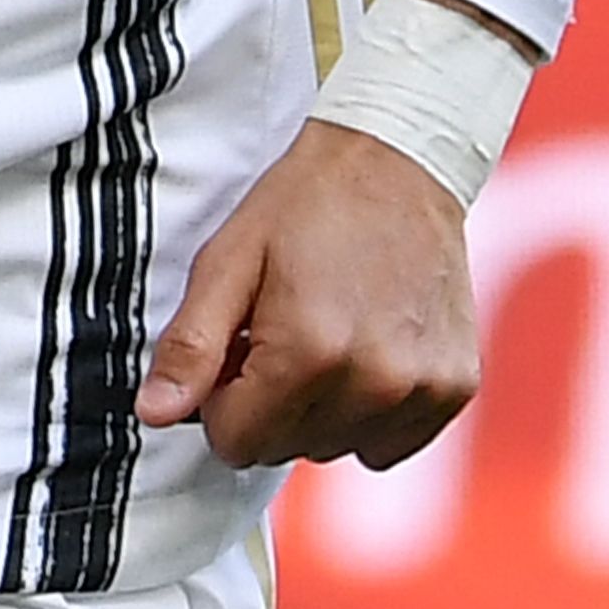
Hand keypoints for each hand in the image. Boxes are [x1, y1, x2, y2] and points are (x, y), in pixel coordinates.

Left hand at [138, 120, 480, 469]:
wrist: (398, 159)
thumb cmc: (305, 205)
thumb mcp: (229, 261)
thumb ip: (190, 346)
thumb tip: (153, 414)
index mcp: (309, 351)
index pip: (237, 443)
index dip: (223, 400)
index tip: (240, 348)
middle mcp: (373, 380)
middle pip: (286, 449)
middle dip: (269, 405)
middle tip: (282, 333)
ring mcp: (422, 387)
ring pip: (337, 448)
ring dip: (321, 410)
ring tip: (330, 336)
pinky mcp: (455, 386)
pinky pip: (391, 444)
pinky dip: (372, 413)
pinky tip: (371, 352)